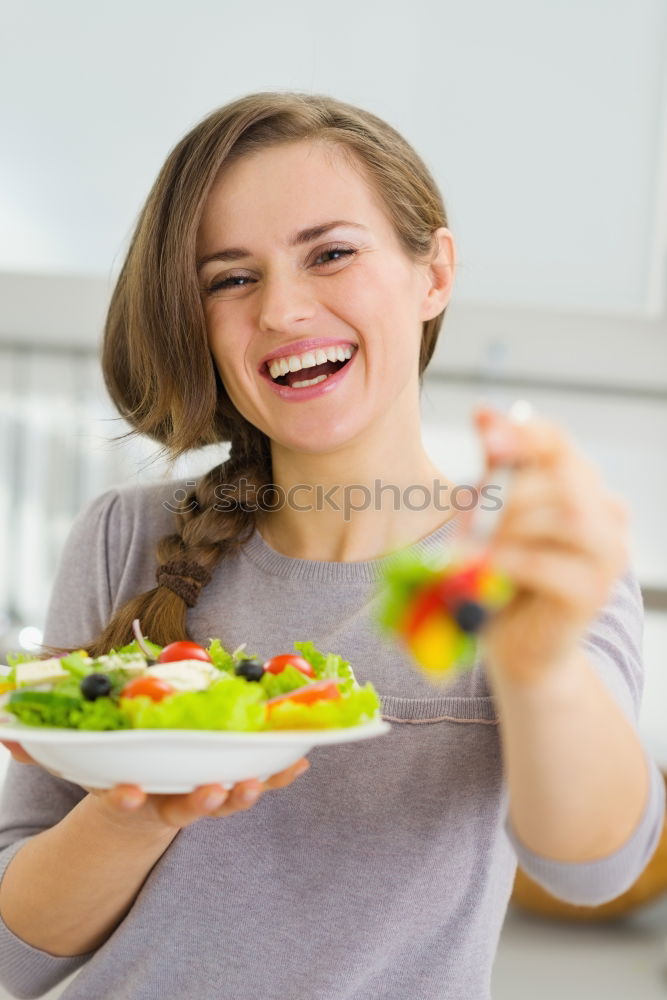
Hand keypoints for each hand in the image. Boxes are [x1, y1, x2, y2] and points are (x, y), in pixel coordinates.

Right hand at [0, 740, 309, 831]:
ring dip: (248, 789)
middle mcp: (169, 801)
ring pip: (228, 798)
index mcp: (131, 796)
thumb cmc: (115, 772)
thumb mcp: (79, 765)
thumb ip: (43, 748)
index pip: (125, 802)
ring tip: (264, 777)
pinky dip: (280, 770)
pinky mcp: (230, 780)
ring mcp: (203, 794)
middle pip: (187, 808)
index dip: (125, 799)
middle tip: (215, 791)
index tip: (127, 794)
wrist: (143, 802)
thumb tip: (1, 731)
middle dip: (202, 801)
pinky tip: (303, 756)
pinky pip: (259, 779)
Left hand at [472, 406, 629, 685]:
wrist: (518, 645)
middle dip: (506, 491)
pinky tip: (484, 566)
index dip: (521, 433)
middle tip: (465, 514)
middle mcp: (605, 513)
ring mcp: (607, 554)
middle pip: (562, 477)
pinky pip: (549, 564)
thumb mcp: (493, 515)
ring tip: (472, 545)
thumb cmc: (504, 575)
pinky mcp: (593, 593)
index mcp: (579, 484)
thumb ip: (494, 469)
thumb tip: (484, 412)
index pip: (556, 441)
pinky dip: (508, 560)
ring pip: (564, 516)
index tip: (485, 435)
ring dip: (508, 526)